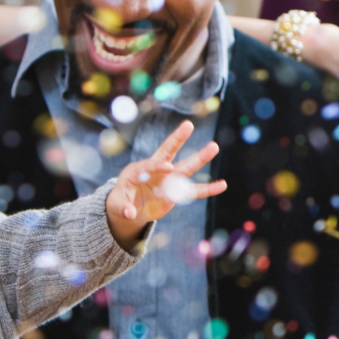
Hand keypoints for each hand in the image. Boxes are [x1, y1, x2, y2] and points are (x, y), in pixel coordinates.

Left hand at [106, 120, 225, 250]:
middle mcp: (156, 170)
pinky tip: (222, 185)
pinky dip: (208, 189)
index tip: (169, 168)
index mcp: (138, 169)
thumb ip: (123, 208)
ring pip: (186, 167)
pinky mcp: (176, 192)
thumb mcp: (117, 205)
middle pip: (168, 151)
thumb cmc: (120, 202)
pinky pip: (194, 191)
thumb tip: (130, 213)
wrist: (129, 208)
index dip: (159, 166)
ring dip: (200, 158)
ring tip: (214, 146)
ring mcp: (168, 180)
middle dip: (178, 139)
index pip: (150, 164)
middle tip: (188, 125)